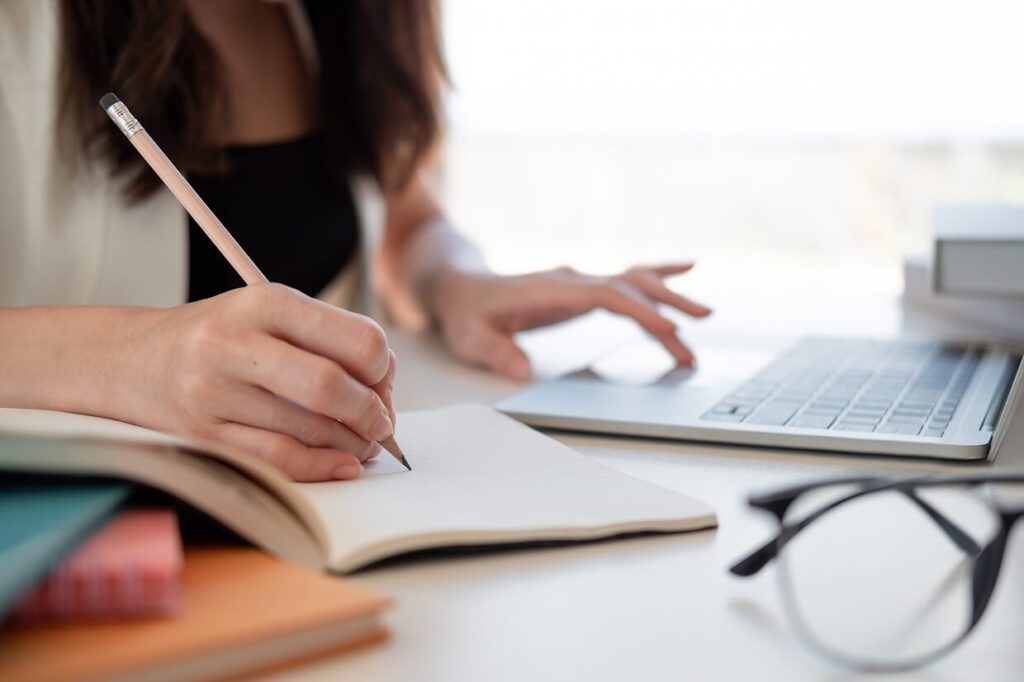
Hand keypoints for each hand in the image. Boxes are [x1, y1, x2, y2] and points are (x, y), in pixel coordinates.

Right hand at [123, 284, 395, 480]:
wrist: (132, 359)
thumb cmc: (219, 335)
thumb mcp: (268, 312)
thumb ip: (326, 338)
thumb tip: (385, 388)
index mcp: (265, 302)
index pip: (354, 337)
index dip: (383, 369)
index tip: (384, 383)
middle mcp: (235, 342)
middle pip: (330, 387)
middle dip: (371, 413)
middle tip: (382, 422)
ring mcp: (215, 391)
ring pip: (309, 428)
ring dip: (352, 443)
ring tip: (363, 442)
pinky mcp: (205, 433)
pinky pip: (280, 459)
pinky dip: (322, 466)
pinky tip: (342, 464)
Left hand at [430, 264, 710, 379]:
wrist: (461, 288)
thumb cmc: (466, 314)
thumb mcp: (470, 338)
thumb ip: (495, 352)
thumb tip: (520, 369)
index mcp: (550, 289)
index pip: (604, 295)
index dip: (638, 309)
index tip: (666, 327)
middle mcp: (571, 280)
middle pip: (628, 285)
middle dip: (666, 302)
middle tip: (701, 320)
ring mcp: (580, 282)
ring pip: (634, 283)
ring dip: (668, 298)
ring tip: (703, 317)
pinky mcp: (584, 291)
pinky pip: (627, 282)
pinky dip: (657, 277)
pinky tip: (687, 269)